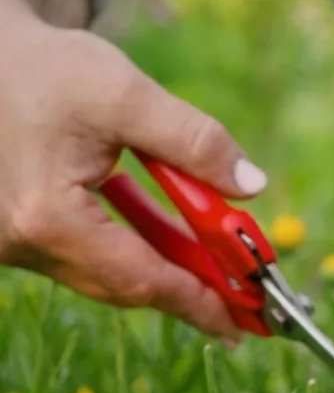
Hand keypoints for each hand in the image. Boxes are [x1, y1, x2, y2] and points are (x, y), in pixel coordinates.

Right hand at [0, 5, 266, 342]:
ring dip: (168, 268)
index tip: (244, 323)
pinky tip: (176, 237)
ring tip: (221, 269)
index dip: (199, 302)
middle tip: (243, 301)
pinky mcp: (23, 233)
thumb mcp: (126, 96)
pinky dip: (139, 248)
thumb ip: (194, 143)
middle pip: (125, 284)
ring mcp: (17, 243)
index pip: (140, 277)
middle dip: (191, 290)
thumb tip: (252, 186)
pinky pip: (91, 254)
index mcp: (47, 216)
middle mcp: (24, 243)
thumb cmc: (45, 70)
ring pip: (109, 271)